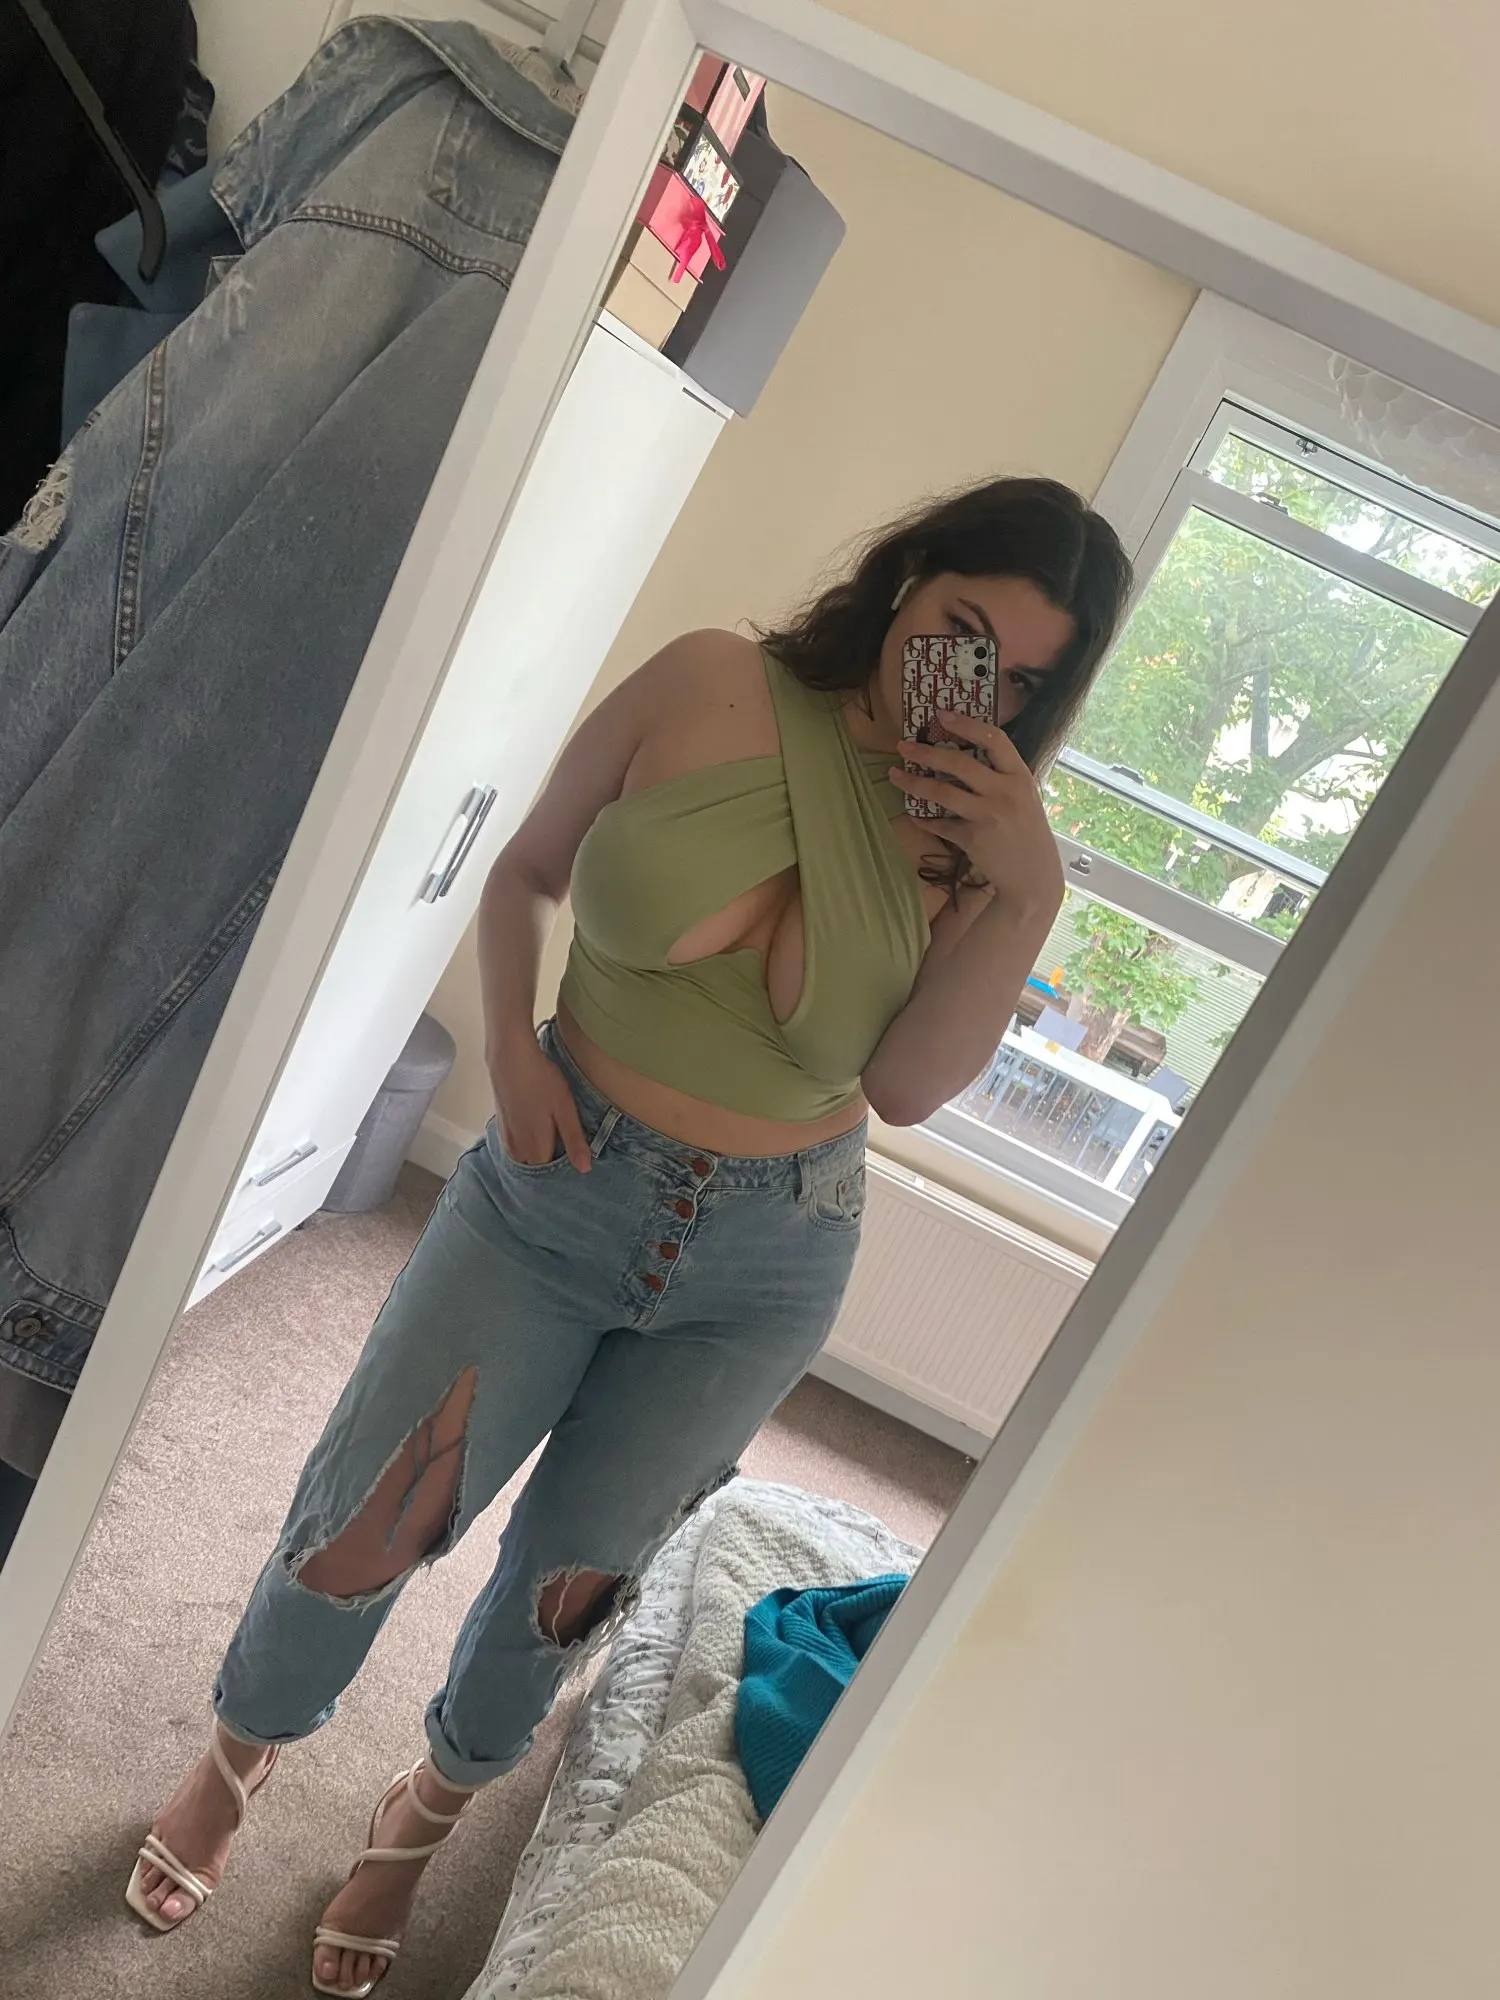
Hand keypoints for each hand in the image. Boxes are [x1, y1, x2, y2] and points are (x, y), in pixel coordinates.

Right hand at [489, 1034, 591, 1171]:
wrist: (510, 1058)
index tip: (571, 1158)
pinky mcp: (500, 1122)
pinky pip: (512, 1144)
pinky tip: (531, 1128)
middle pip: (533, 1166)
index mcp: (536, 1148)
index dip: (560, 1168)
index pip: (548, 1172)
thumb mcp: (565, 1110)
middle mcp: (518, 1147)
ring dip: (533, 1154)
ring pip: (521, 1156)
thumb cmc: (542, 1082)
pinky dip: (523, 1143)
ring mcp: (506, 1135)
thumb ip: (574, 1140)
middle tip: (562, 1149)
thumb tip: (585, 1169)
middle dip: (546, 1163)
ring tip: (549, 1140)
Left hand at [892, 710, 1062, 922]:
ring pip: (942, 792)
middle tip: (903, 746)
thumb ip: (1001, 777)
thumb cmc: (1027, 832)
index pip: (993, 739)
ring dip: (913, 783)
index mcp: (1019, 776)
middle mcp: (1004, 792)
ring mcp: (988, 815)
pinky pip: (940, 824)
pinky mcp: (972, 839)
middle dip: (926, 752)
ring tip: (894, 775)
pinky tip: (914, 815)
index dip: (965, 724)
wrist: (1033, 876)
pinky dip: (924, 819)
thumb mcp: (1024, 797)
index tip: (941, 714)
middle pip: (959, 762)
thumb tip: (964, 754)